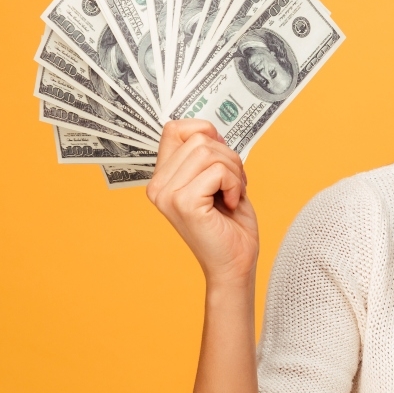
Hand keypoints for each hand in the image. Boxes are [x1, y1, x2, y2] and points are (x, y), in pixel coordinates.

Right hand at [147, 120, 258, 284]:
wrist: (235, 264)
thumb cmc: (230, 224)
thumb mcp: (218, 180)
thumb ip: (208, 154)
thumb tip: (211, 129)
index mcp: (162, 177)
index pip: (175, 128)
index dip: (206, 133)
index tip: (222, 160)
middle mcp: (158, 185)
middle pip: (200, 138)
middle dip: (229, 157)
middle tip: (233, 185)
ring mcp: (168, 194)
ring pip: (210, 151)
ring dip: (234, 171)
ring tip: (232, 195)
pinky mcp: (184, 203)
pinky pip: (219, 171)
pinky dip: (235, 185)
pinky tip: (231, 204)